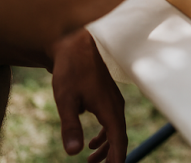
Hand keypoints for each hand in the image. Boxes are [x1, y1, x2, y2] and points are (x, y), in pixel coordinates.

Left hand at [50, 29, 126, 162]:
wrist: (78, 44)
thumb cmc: (72, 69)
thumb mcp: (66, 100)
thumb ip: (71, 126)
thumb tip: (73, 152)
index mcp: (110, 108)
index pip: (119, 140)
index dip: (117, 159)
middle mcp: (116, 106)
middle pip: (119, 137)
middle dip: (111, 156)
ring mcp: (113, 100)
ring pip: (115, 130)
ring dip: (105, 147)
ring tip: (90, 160)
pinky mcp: (107, 97)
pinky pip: (111, 121)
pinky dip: (104, 135)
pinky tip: (90, 141)